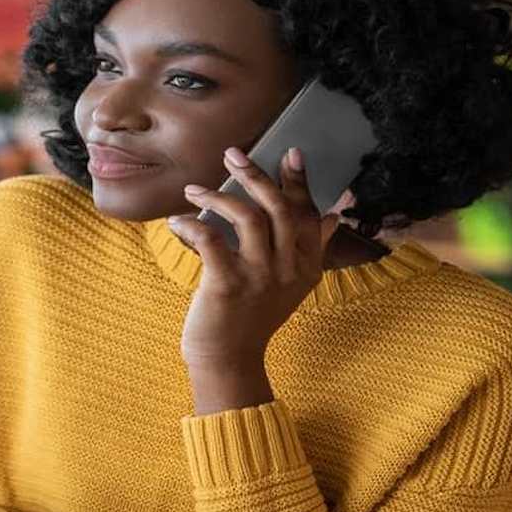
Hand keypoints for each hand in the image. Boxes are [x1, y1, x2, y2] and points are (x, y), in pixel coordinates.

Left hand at [166, 146, 338, 372]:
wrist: (229, 359)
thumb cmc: (253, 316)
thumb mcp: (293, 285)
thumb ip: (312, 248)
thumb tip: (334, 216)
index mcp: (306, 265)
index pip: (307, 214)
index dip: (299, 182)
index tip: (291, 152)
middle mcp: (288, 268)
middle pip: (279, 208)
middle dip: (256, 175)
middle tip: (233, 155)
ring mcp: (259, 276)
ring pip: (247, 217)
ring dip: (218, 196)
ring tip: (194, 190)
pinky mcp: (227, 285)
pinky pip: (210, 239)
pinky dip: (190, 224)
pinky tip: (177, 222)